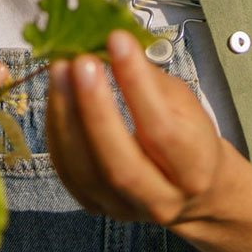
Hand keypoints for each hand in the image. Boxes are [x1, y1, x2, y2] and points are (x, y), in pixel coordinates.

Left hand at [46, 29, 245, 228]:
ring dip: (66, 116)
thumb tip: (113, 45)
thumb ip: (150, 80)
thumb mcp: (184, 103)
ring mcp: (123, 209)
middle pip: (120, 163)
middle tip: (80, 61)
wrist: (191, 192)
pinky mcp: (95, 207)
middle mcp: (161, 199)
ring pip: (85, 171)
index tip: (117, 41)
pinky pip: (67, 172)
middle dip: (95, 108)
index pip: (162, 130)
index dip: (137, 84)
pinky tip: (56, 96)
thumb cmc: (188, 137)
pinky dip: (57, 130)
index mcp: (194, 168)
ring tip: (60, 71)